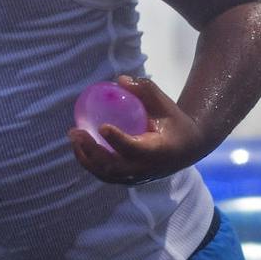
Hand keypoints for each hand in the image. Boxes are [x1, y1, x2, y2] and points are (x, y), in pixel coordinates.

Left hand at [67, 75, 206, 184]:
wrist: (187, 149)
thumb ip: (146, 91)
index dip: (118, 140)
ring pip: (106, 173)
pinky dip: (90, 162)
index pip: (135, 149)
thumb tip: (120, 80)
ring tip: (73, 137)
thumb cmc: (174, 122)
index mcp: (158, 151)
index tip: (102, 127)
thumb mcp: (166, 105)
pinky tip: (79, 146)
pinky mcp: (129, 179)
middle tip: (76, 131)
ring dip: (86, 157)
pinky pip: (106, 174)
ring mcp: (136, 177)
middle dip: (92, 150)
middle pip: (113, 166)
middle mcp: (145, 169)